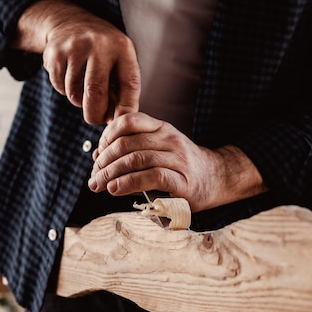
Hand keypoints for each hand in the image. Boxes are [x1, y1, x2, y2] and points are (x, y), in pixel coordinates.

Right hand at [13, 0, 140, 123]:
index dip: (126, 107)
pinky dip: (66, 91)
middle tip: (96, 118)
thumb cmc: (104, 51)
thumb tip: (118, 119)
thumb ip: (123, 88)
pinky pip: (60, 86)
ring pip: (75, 93)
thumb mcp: (121, 60)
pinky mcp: (54, 53)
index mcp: (123, 48)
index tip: (121, 121)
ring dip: (79, 101)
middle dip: (95, 113)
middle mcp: (99, 45)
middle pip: (96, 91)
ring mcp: (75, 48)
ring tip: (85, 90)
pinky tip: (71, 78)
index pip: (129, 83)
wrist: (72, 23)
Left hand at [88, 112, 266, 211]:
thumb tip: (98, 157)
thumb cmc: (181, 166)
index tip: (98, 154)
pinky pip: (151, 177)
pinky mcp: (182, 181)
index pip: (129, 121)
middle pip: (127, 143)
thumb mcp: (161, 147)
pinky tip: (116, 190)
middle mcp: (170, 139)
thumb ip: (134, 147)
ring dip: (111, 174)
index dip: (107, 136)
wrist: (217, 178)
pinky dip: (128, 183)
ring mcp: (178, 159)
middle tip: (94, 177)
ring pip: (136, 159)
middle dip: (104, 161)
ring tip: (99, 185)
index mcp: (162, 128)